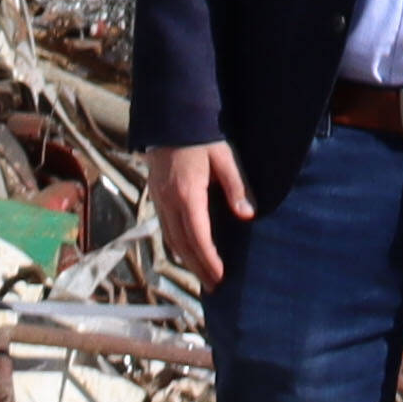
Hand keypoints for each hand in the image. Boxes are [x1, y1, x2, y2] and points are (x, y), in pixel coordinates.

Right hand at [145, 139, 249, 291]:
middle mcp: (168, 200)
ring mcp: (158, 198)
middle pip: (182, 244)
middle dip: (198, 267)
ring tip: (202, 274)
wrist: (169, 115)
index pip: (197, 237)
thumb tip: (247, 215)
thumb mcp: (224, 156)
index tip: (220, 277)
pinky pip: (164, 226)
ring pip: (170, 238)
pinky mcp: (155, 193)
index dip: (208, 260)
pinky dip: (176, 244)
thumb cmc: (200, 134)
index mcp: (187, 193)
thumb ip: (236, 186)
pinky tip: (187, 250)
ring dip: (186, 259)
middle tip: (214, 286)